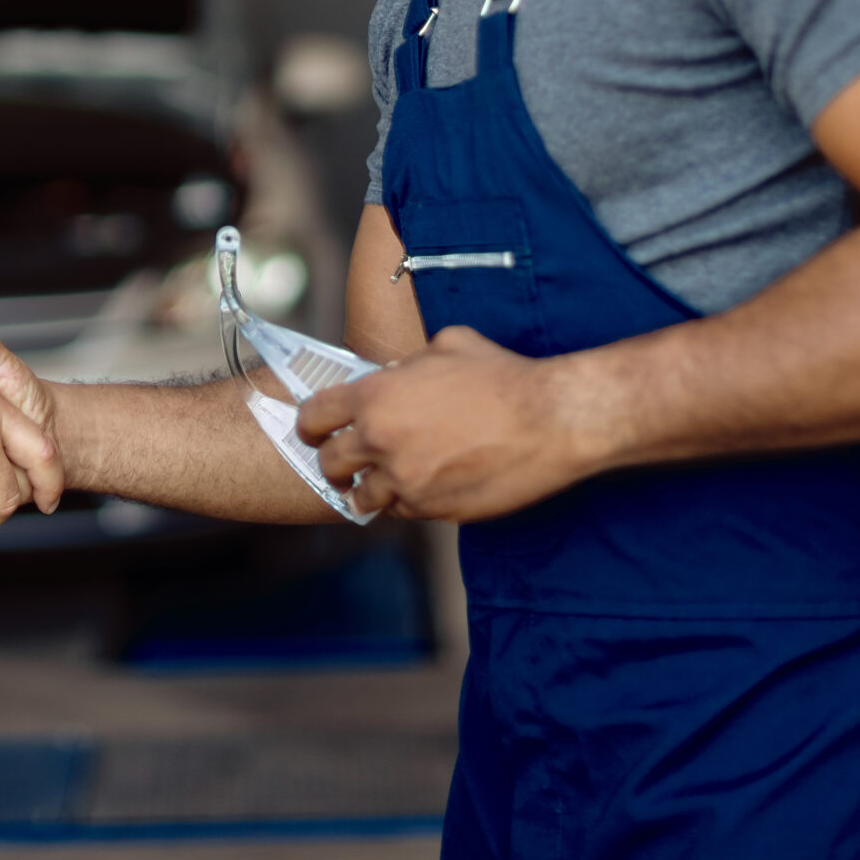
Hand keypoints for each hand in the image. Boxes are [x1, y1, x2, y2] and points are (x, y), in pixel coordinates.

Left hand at [296, 325, 597, 519]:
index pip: (314, 417)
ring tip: (386, 479)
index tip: (313, 432)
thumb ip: (407, 365)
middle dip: (334, 464)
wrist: (550, 420)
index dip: (310, 425)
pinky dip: (407, 503)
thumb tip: (394, 375)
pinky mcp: (434, 510)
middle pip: (330, 464)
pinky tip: (424, 486)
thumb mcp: (446, 347)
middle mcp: (381, 442)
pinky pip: (404, 512)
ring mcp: (406, 481)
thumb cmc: (503, 377)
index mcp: (376, 397)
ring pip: (364, 498)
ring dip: (370, 489)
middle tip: (346, 463)